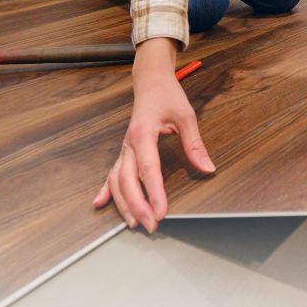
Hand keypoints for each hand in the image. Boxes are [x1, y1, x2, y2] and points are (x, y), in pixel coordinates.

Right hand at [92, 38, 214, 232]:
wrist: (150, 80)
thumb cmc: (167, 95)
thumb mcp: (186, 115)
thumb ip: (194, 144)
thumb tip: (207, 168)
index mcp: (144, 133)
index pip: (148, 168)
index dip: (155, 192)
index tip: (161, 212)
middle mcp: (129, 143)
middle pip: (127, 180)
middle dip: (137, 205)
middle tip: (150, 226)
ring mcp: (124, 148)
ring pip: (116, 180)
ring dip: (123, 203)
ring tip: (133, 223)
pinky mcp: (124, 150)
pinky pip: (112, 172)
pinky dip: (105, 190)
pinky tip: (99, 204)